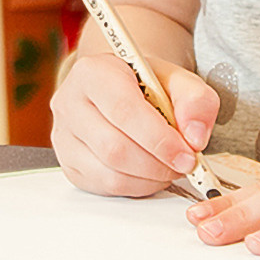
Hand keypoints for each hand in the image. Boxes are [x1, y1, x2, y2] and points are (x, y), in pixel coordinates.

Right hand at [50, 51, 218, 196]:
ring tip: (169, 167)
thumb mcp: (178, 79)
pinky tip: (151, 173)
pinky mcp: (69, 164)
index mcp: (93, 72)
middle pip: (114, 147)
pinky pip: (105, 186)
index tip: (188, 154)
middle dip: (158, 163)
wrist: (122, 89)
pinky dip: (137, 186)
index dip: (159, 139)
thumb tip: (194, 137)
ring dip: (150, 178)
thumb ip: (196, 100)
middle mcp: (70, 102)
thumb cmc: (146, 84)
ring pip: (109, 172)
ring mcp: (64, 136)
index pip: (123, 110)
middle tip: (184, 164)